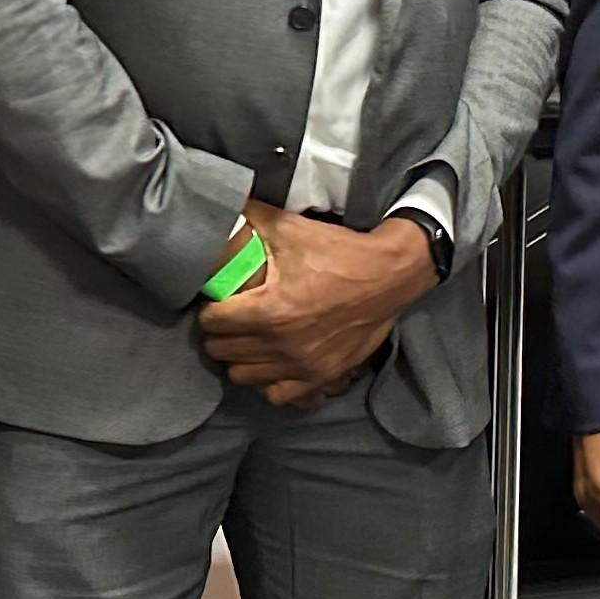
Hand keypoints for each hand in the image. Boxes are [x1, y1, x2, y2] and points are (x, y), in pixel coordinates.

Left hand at [198, 200, 432, 405]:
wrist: (390, 276)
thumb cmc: (339, 252)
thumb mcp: (291, 228)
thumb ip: (251, 218)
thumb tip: (222, 204)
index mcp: (270, 310)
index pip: (212, 323)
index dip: (209, 309)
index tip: (217, 301)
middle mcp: (282, 345)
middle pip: (222, 352)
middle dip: (220, 334)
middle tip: (230, 319)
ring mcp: (302, 366)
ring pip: (243, 376)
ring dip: (240, 358)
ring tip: (247, 340)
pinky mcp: (321, 377)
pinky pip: (278, 394)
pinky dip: (270, 381)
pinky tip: (272, 362)